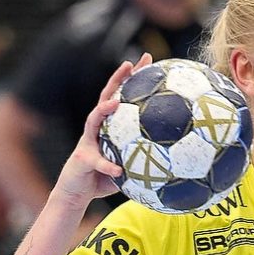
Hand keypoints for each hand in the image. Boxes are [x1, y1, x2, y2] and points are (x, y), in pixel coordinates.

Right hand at [49, 52, 150, 211]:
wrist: (76, 194)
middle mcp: (96, 129)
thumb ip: (143, 158)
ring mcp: (86, 141)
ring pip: (93, 120)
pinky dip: (107, 165)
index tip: (147, 60)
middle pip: (106, 97)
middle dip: (118, 79)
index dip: (133, 79)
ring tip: (116, 102)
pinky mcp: (81, 158)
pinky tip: (118, 169)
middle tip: (130, 63)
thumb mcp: (127, 166)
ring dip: (104, 109)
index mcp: (108, 127)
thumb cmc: (102, 179)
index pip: (122, 97)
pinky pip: (97, 161)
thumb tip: (176, 158)